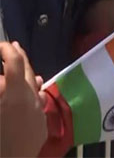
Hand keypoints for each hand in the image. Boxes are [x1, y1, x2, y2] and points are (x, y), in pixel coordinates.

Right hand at [0, 42, 47, 157]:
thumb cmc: (0, 137)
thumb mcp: (0, 101)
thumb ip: (2, 88)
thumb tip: (5, 79)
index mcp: (15, 94)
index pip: (14, 63)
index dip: (7, 50)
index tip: (1, 45)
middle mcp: (31, 98)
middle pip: (26, 71)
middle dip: (18, 57)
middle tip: (12, 47)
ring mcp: (37, 111)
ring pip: (34, 86)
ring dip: (26, 74)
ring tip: (19, 64)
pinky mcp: (40, 125)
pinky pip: (38, 102)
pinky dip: (32, 91)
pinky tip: (32, 88)